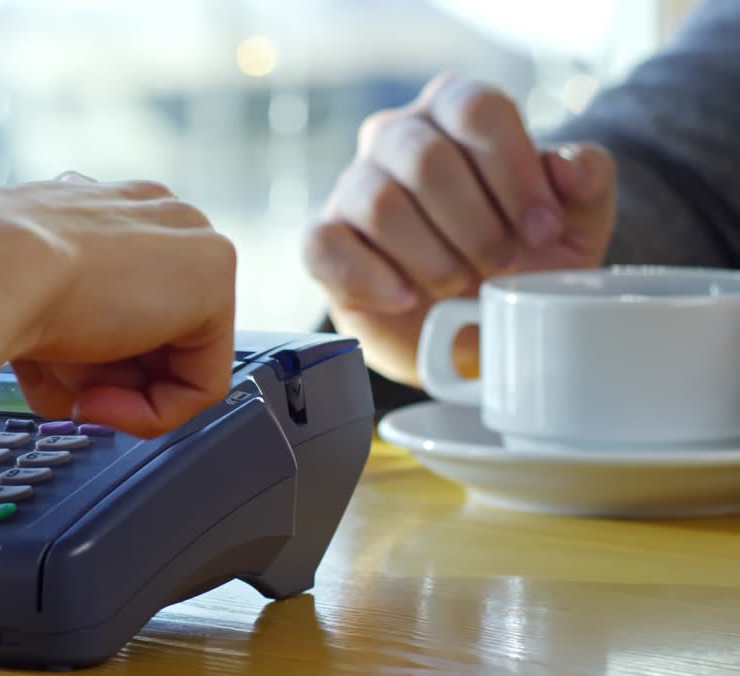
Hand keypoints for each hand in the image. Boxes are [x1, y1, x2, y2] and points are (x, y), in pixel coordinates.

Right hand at [0, 173, 236, 437]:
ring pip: (172, 363)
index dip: (86, 362)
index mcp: (107, 211)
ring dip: (114, 393)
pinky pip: (200, 385)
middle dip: (102, 376)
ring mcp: (189, 237)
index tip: (49, 372)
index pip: (123, 308)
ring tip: (66, 384)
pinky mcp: (213, 273)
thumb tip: (85, 380)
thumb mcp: (26, 307)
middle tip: (60, 385)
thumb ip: (68, 329)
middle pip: (151, 338)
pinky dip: (150, 414)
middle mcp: (153, 215)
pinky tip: (97, 400)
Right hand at [304, 74, 616, 386]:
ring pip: (378, 201)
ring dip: (431, 256)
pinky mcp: (323, 240)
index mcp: (456, 112)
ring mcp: (352, 186)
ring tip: (456, 286)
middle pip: (427, 158)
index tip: (542, 230)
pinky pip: (325, 245)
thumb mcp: (576, 226)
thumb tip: (564, 166)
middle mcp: (397, 136)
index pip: (476, 109)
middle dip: (476, 225)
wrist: (472, 328)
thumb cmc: (521, 265)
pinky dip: (372, 277)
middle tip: (500, 266)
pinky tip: (407, 298)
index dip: (514, 173)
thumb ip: (590, 182)